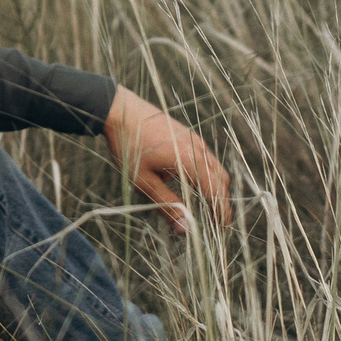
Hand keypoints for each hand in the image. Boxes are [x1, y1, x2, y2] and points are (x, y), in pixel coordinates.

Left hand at [103, 86, 233, 233]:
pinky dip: (204, 174)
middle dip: (220, 202)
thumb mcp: (143, 181)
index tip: (221, 229)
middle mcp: (198, 149)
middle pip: (220, 180)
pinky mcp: (187, 135)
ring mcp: (194, 139)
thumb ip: (166, 205)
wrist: (120, 111)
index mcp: (191, 161)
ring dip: (213, 188)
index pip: (216, 192)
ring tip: (204, 206)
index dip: (221, 212)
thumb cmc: (128, 146)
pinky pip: (204, 158)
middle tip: (215, 222)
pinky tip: (187, 183)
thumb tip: (184, 229)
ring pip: (214, 168)